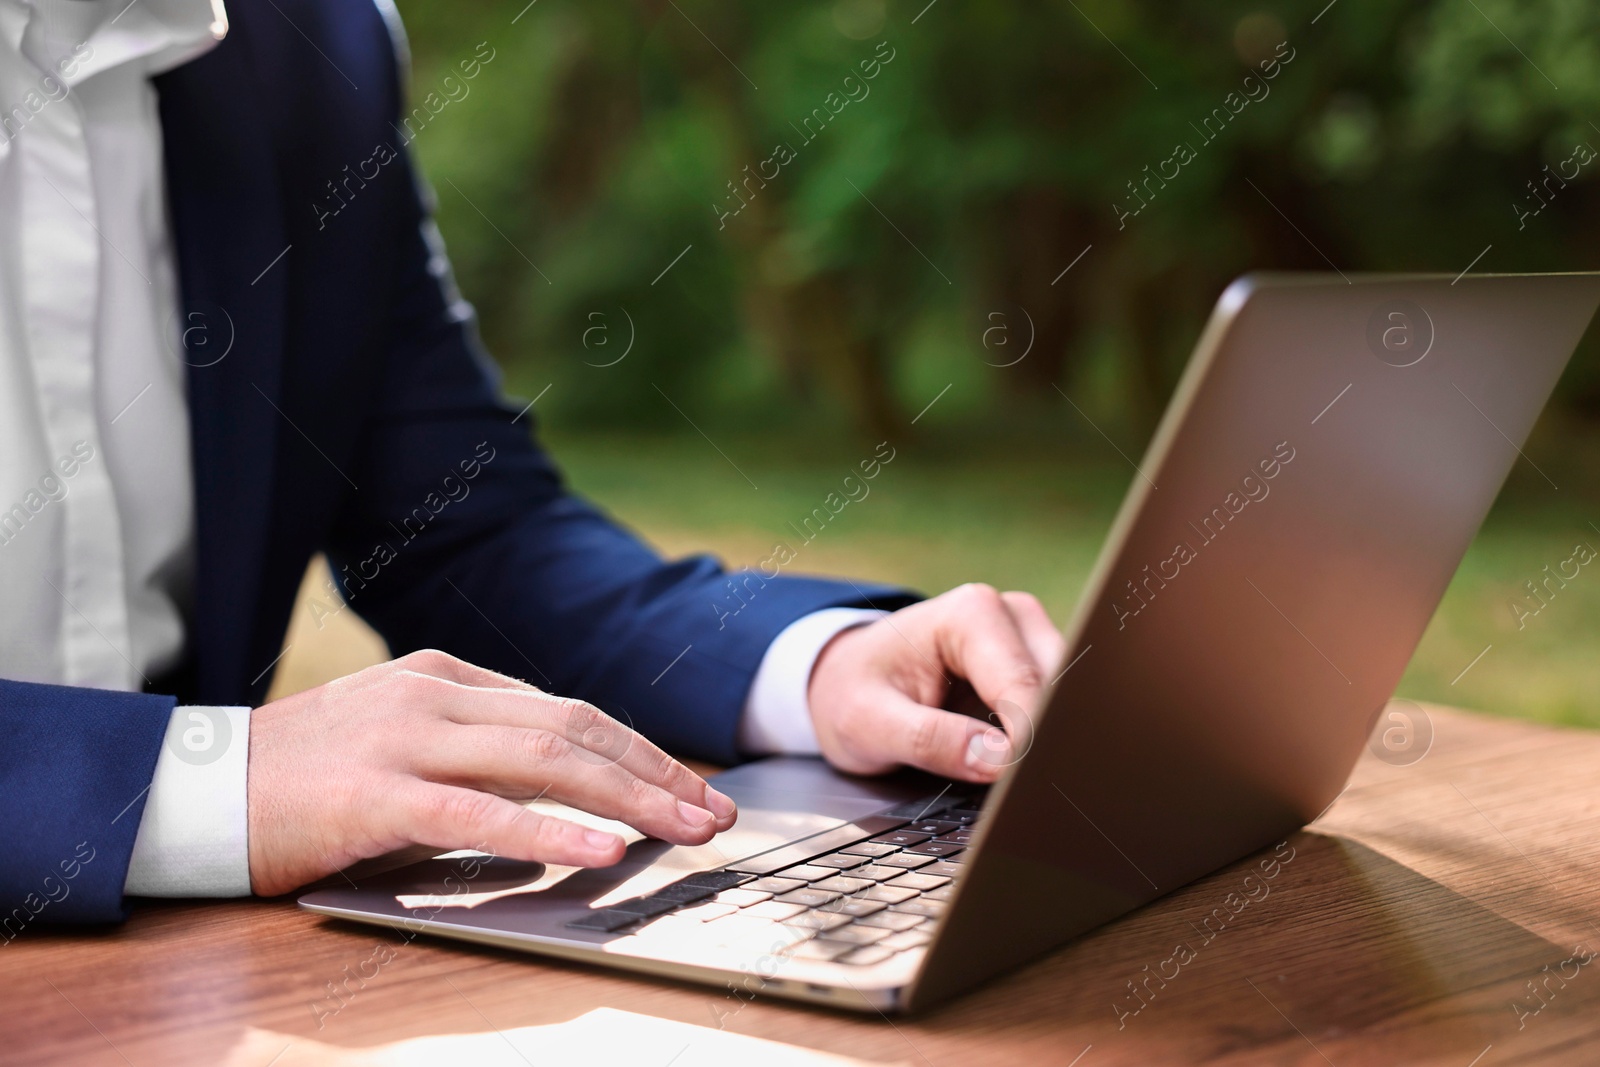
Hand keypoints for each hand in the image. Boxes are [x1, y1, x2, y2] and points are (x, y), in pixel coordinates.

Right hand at [246, 650, 736, 895]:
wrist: (191, 789)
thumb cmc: (302, 777)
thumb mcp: (400, 741)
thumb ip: (473, 748)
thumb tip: (563, 780)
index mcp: (446, 677)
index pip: (568, 711)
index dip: (639, 752)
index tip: (691, 789)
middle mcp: (434, 694)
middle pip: (574, 728)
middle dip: (655, 773)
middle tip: (714, 814)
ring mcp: (404, 738)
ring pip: (544, 759)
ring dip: (628, 798)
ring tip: (686, 831)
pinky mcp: (373, 794)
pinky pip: (478, 814)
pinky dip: (547, 832)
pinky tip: (599, 851)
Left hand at [807, 584, 1066, 782]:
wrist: (845, 681)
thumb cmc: (853, 694)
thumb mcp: (868, 724)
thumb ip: (928, 740)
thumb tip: (998, 761)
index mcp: (970, 613)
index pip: (1024, 686)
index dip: (1028, 742)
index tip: (1021, 788)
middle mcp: (1011, 616)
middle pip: (1061, 689)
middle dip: (1048, 741)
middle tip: (1028, 794)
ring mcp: (1028, 640)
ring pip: (1071, 701)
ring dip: (1051, 743)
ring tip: (1023, 786)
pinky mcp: (1036, 669)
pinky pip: (1061, 709)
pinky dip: (1047, 741)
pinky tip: (1025, 772)